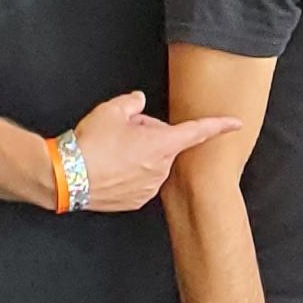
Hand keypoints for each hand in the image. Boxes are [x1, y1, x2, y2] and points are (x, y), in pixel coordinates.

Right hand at [70, 90, 241, 211]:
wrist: (65, 177)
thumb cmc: (90, 143)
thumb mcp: (110, 111)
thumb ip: (131, 102)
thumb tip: (138, 101)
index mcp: (162, 144)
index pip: (198, 131)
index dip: (219, 125)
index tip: (237, 124)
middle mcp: (161, 168)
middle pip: (165, 144)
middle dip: (149, 135)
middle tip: (123, 132)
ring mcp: (149, 187)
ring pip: (152, 163)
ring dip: (139, 155)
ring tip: (112, 153)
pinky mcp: (136, 201)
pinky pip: (141, 181)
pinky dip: (130, 174)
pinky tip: (111, 170)